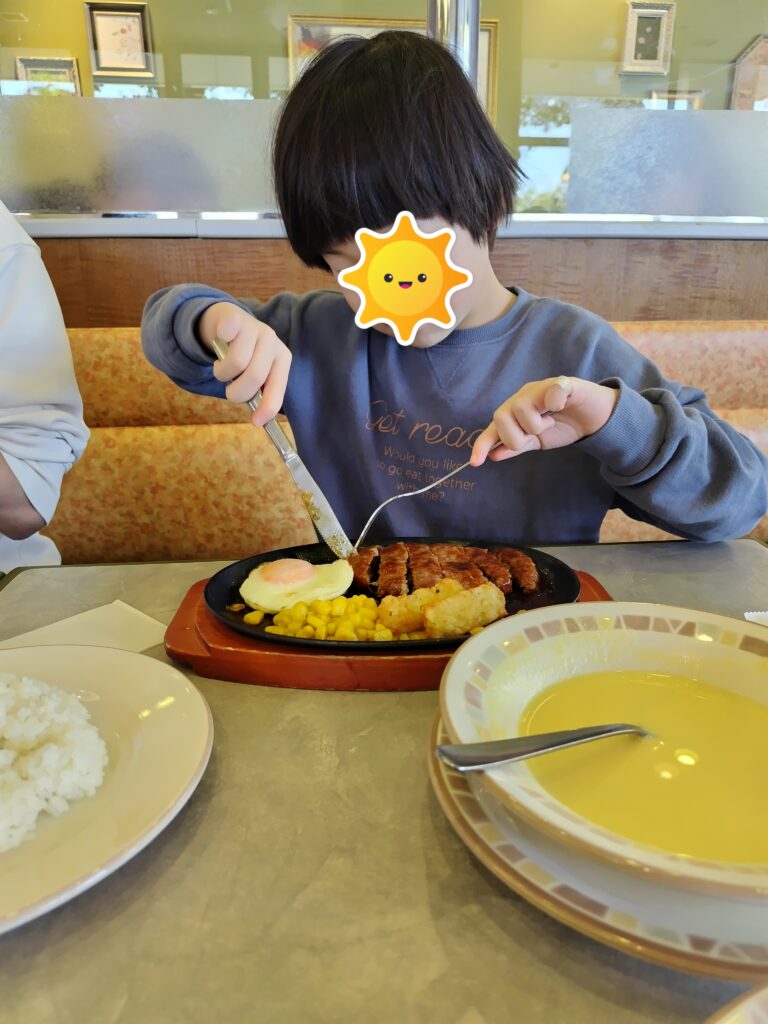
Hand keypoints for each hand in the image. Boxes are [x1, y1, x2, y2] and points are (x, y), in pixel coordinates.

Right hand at [199, 302, 291, 426]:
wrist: (227, 321)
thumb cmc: (243, 354)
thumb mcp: (255, 373)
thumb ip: (258, 392)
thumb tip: (259, 421)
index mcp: (282, 359)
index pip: (277, 388)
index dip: (268, 407)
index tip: (256, 422)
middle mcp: (272, 342)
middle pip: (254, 377)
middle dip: (237, 391)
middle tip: (229, 387)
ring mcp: (255, 327)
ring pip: (237, 362)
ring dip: (222, 372)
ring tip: (222, 367)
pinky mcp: (236, 317)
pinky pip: (226, 334)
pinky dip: (218, 344)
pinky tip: (220, 342)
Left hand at [470, 376, 618, 466]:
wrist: (595, 417)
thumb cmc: (564, 425)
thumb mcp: (536, 441)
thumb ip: (516, 446)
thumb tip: (492, 455)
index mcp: (516, 410)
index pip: (493, 427)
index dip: (482, 443)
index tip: (475, 462)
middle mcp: (524, 396)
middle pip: (501, 416)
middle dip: (516, 436)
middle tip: (535, 434)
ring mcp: (542, 389)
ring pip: (520, 408)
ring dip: (537, 424)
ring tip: (551, 421)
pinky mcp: (564, 384)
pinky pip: (551, 391)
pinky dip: (554, 402)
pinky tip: (560, 407)